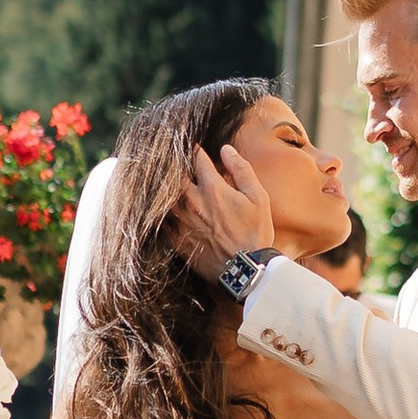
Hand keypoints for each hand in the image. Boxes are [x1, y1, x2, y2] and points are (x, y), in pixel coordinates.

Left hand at [171, 144, 274, 282]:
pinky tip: (160, 207)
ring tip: (164, 182)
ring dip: (163, 187)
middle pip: (171, 173)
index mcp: (212, 188)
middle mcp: (191, 202)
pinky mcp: (173, 239)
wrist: (245, 271)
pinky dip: (159, 210)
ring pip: (161, 196)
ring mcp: (179, 221)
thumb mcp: (258, 198)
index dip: (195, 149)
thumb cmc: (255, 233)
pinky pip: (159, 219)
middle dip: (173, 164)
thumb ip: (242, 170)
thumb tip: (226, 149)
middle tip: (173, 160)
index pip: (196, 158)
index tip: (194, 147)